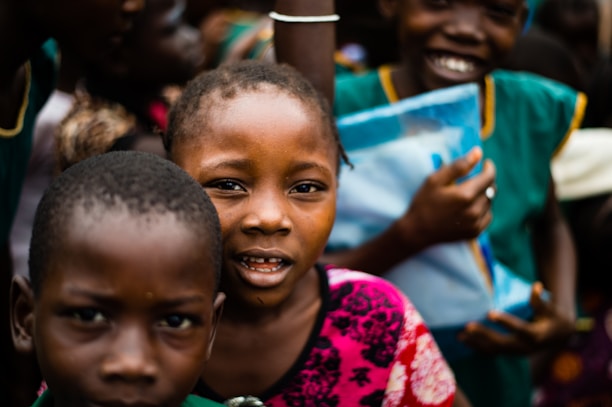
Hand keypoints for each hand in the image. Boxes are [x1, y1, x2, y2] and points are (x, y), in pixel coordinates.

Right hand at [395, 146, 495, 249]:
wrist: (417, 231)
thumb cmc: (424, 203)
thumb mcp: (435, 180)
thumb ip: (458, 166)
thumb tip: (478, 152)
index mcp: (465, 195)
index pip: (489, 177)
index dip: (489, 168)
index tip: (485, 164)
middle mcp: (474, 210)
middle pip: (491, 189)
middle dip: (486, 181)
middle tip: (475, 178)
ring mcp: (475, 223)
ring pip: (490, 203)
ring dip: (484, 195)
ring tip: (471, 192)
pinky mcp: (474, 232)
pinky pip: (487, 216)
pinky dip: (484, 209)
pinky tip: (471, 207)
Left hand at [458, 282, 575, 354]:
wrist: (559, 337)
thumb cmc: (554, 319)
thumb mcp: (551, 310)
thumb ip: (540, 301)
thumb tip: (536, 285)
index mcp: (536, 335)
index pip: (520, 329)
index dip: (505, 322)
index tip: (490, 313)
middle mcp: (525, 347)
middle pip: (502, 343)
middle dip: (484, 334)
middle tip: (468, 326)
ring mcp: (516, 352)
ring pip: (495, 350)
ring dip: (477, 343)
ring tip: (460, 335)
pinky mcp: (510, 352)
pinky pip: (492, 352)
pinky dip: (477, 347)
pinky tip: (464, 341)